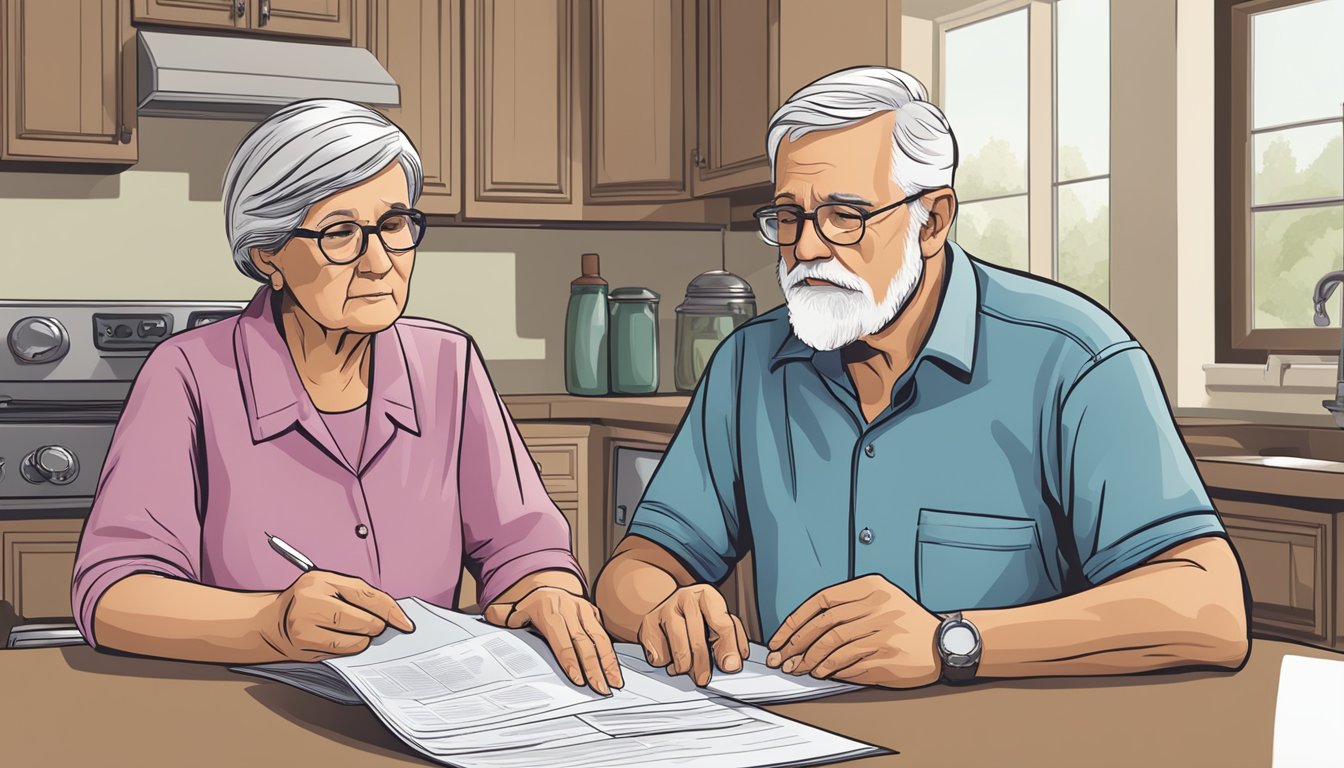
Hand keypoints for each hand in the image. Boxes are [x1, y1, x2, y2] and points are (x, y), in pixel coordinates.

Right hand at [260, 571, 415, 661]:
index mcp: (320, 581)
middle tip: (371, 625)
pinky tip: (341, 640)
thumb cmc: (308, 601)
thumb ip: (360, 593)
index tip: (405, 623)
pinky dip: (350, 649)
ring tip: (353, 631)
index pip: (367, 596)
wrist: (271, 622)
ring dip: (363, 640)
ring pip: (355, 642)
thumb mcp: (329, 584)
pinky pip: (342, 654)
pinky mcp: (304, 650)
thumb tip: (392, 614)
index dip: (391, 611)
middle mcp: (310, 603)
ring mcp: (305, 629)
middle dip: (375, 626)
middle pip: (364, 622)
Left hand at [484, 587, 623, 695]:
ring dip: (608, 662)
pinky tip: (616, 671)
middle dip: (594, 667)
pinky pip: (604, 635)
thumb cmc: (528, 603)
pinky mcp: (593, 613)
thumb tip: (492, 617)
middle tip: (599, 688)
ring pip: (599, 638)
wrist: (546, 582)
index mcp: (549, 611)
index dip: (570, 660)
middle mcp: (570, 609)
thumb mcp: (512, 608)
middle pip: (584, 643)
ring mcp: (584, 611)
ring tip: (614, 682)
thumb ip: (502, 615)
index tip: (577, 678)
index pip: (562, 640)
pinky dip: (611, 654)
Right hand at [638, 584, 748, 686]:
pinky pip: (659, 652)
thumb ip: (730, 642)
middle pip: (697, 637)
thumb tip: (730, 664)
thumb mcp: (719, 623)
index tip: (729, 666)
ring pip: (677, 646)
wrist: (670, 608)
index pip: (722, 623)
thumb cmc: (700, 618)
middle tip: (703, 679)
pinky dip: (666, 662)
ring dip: (684, 665)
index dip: (728, 647)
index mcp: (707, 595)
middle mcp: (685, 598)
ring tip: (687, 668)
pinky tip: (671, 657)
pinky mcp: (648, 623)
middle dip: (702, 662)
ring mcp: (664, 609)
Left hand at [765, 574, 940, 688]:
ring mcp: (883, 632)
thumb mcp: (880, 600)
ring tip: (798, 668)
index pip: (821, 600)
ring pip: (833, 646)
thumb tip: (803, 630)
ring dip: (810, 660)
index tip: (780, 637)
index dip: (796, 620)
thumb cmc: (906, 623)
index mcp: (871, 587)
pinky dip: (830, 670)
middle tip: (782, 658)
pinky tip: (821, 673)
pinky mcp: (888, 656)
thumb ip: (847, 607)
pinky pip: (849, 663)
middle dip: (796, 644)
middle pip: (823, 625)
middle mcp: (877, 606)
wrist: (943, 644)